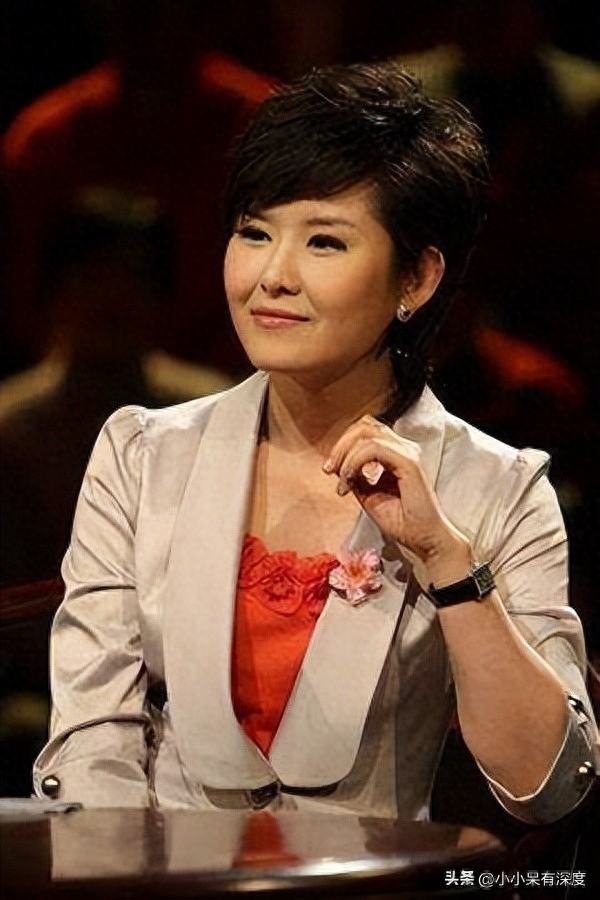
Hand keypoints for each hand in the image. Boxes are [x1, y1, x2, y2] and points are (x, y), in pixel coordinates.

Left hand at [323, 415, 470, 584]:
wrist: (424, 540)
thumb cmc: (402, 521)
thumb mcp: (369, 496)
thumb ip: (356, 477)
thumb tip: (337, 465)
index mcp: (395, 453)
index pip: (365, 432)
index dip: (343, 445)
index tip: (329, 471)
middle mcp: (403, 448)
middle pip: (364, 426)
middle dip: (341, 446)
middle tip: (329, 469)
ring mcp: (407, 453)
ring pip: (367, 434)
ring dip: (345, 454)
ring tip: (341, 480)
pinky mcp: (409, 463)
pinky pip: (373, 449)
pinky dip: (354, 462)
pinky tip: (350, 481)